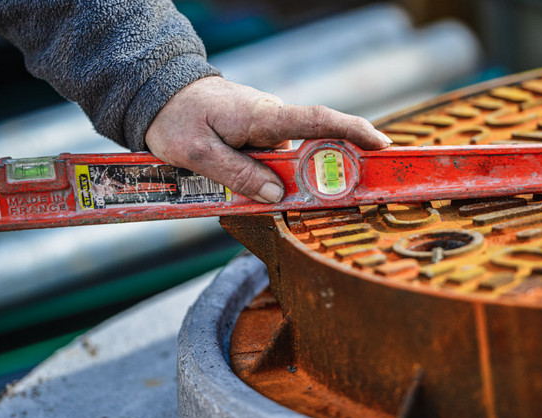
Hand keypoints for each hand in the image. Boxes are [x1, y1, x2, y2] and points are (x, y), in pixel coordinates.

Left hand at [145, 76, 391, 202]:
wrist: (160, 94)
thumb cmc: (176, 118)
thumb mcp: (198, 153)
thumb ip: (238, 175)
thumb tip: (277, 196)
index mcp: (262, 116)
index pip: (318, 121)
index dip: (353, 132)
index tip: (381, 145)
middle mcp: (271, 119)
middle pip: (309, 151)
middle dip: (317, 177)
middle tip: (318, 200)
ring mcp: (266, 128)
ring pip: (287, 162)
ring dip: (281, 183)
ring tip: (244, 193)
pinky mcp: (257, 136)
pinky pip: (272, 162)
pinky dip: (268, 177)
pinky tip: (241, 184)